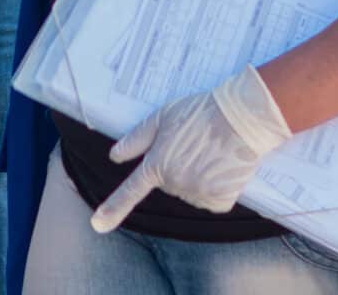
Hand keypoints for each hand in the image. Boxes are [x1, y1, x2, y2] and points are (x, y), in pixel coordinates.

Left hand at [90, 66, 292, 231]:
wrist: (240, 118)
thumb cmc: (198, 112)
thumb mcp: (161, 117)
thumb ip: (136, 140)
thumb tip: (114, 156)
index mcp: (157, 164)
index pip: (131, 190)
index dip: (114, 208)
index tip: (98, 225)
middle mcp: (174, 182)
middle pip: (170, 184)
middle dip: (178, 168)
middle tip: (194, 146)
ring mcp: (197, 193)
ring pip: (191, 192)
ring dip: (198, 178)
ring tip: (211, 154)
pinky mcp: (220, 200)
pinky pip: (212, 200)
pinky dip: (217, 189)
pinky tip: (221, 168)